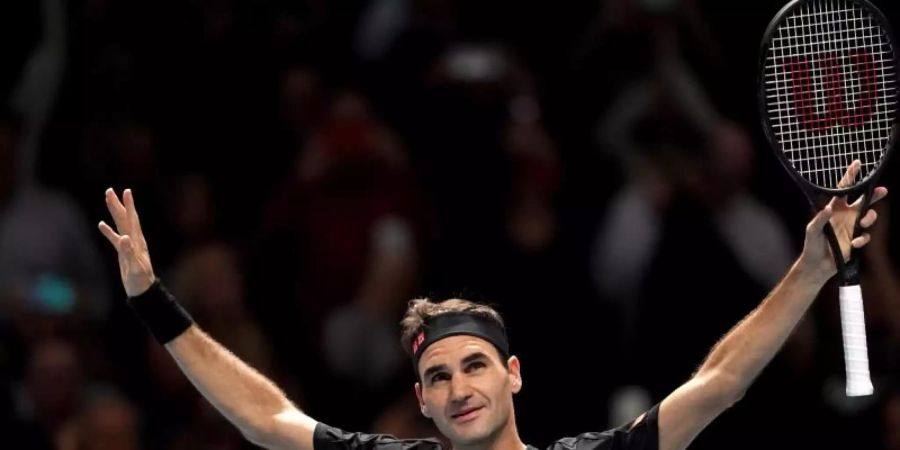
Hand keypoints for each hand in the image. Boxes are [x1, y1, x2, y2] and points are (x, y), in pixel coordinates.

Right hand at [98, 188, 156, 296]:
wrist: (143, 291)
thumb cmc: (141, 281)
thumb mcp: (135, 267)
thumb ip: (129, 253)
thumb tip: (123, 238)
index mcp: (137, 242)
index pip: (132, 220)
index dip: (129, 206)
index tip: (126, 191)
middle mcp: (134, 240)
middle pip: (125, 218)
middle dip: (118, 204)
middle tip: (110, 190)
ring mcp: (129, 245)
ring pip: (120, 225)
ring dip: (113, 212)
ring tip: (108, 199)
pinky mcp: (123, 252)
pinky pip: (114, 238)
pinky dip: (108, 231)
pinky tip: (101, 224)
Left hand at [799, 160, 887, 279]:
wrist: (818, 264)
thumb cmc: (812, 245)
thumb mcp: (812, 230)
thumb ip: (820, 219)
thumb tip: (828, 208)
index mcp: (834, 208)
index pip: (843, 189)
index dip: (850, 176)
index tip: (858, 163)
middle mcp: (845, 215)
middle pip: (864, 200)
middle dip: (874, 194)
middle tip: (882, 190)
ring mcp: (852, 227)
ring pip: (869, 216)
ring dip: (870, 218)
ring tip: (863, 222)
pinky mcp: (856, 239)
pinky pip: (866, 235)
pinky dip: (862, 239)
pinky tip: (853, 244)